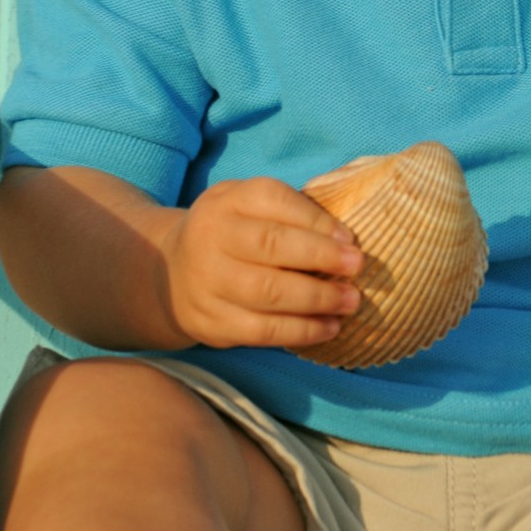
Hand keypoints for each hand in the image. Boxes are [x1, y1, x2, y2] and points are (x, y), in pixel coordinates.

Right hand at [157, 177, 364, 350]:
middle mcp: (211, 237)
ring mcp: (207, 281)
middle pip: (270, 246)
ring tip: (350, 302)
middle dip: (321, 257)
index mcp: (227, 200)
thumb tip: (345, 236)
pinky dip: (301, 331)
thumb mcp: (249, 205)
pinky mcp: (211, 322)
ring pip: (267, 292)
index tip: (350, 238)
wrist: (171, 274)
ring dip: (317, 299)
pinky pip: (261, 330)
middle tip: (358, 267)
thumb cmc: (233, 233)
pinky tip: (328, 328)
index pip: (274, 200)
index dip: (316, 220)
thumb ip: (289, 210)